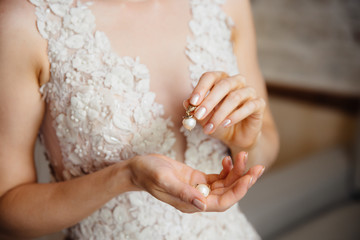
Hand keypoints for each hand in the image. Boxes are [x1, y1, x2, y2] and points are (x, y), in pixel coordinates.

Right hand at [128, 153, 263, 212]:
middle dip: (243, 180)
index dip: (237, 191)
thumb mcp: (164, 180)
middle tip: (258, 167)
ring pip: (225, 184)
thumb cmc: (148, 173)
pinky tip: (229, 160)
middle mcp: (198, 198)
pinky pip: (217, 177)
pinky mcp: (197, 179)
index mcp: (192, 203)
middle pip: (227, 193)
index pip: (221, 202)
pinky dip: (226, 169)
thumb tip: (203, 205)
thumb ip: (183, 192)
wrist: (139, 168)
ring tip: (244, 156)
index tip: (249, 178)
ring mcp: (198, 188)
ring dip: (237, 172)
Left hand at [185, 71, 265, 148]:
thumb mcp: (204, 118)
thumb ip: (196, 109)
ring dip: (219, 114)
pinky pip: (249, 106)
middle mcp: (236, 82)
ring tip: (210, 127)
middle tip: (198, 115)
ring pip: (235, 97)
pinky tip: (225, 124)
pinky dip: (235, 116)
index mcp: (220, 80)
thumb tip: (186, 102)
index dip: (201, 88)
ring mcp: (249, 91)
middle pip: (223, 85)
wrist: (235, 137)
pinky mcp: (258, 104)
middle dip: (209, 101)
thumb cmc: (218, 122)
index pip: (210, 77)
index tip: (192, 102)